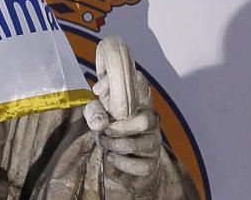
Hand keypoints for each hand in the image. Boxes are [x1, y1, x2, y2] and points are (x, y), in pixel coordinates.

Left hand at [84, 36, 162, 194]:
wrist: (118, 160)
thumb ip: (96, 111)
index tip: (113, 89)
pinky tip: (111, 157)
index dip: (135, 85)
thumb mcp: (97, 116)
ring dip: (117, 145)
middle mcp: (151, 122)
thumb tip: (100, 117)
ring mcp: (153, 142)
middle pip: (146, 120)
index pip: (143, 88)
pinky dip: (123, 163)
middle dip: (120, 127)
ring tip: (104, 143)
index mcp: (138, 105)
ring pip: (143, 143)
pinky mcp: (152, 163)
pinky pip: (143, 165)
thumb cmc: (108, 130)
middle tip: (105, 130)